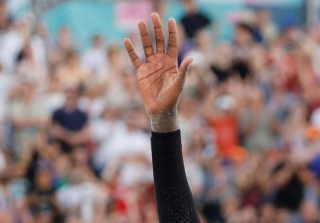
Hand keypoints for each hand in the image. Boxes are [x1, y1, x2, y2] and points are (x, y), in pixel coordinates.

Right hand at [124, 14, 192, 131]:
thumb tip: (192, 58)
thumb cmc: (172, 97)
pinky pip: (135, 58)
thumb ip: (184, 70)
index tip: (171, 20)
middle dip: (157, 28)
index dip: (172, 32)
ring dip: (143, 35)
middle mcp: (161, 61)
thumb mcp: (179, 83)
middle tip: (154, 15)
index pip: (172, 43)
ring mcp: (150, 65)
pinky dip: (130, 50)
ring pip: (146, 46)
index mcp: (172, 62)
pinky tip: (127, 40)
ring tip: (140, 22)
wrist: (160, 109)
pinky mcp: (140, 71)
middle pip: (158, 41)